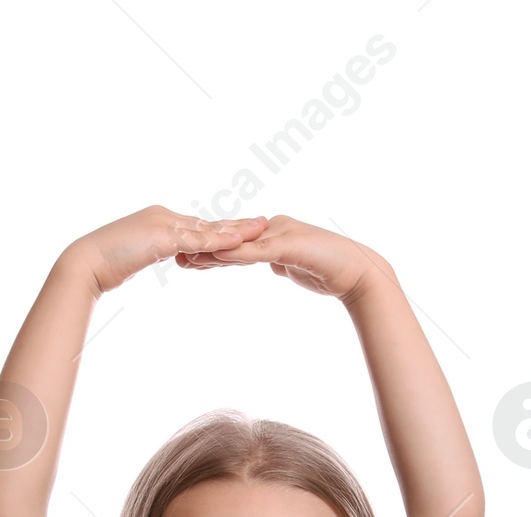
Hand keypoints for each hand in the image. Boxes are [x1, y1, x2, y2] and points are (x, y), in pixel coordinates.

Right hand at [71, 205, 269, 296]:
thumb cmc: (103, 267)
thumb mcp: (136, 259)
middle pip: (208, 223)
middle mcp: (165, 216)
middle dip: (237, 224)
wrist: (84, 264)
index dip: (221, 230)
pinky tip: (240, 240)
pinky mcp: (162, 237)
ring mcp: (164, 224)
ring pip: (207, 229)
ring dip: (237, 228)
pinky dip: (220, 240)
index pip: (197, 227)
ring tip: (263, 227)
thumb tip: (167, 260)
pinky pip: (198, 239)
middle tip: (264, 222)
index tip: (243, 230)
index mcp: (160, 222)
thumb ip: (153, 256)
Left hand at [175, 215, 385, 304]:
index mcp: (272, 234)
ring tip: (185, 257)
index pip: (236, 243)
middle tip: (173, 254)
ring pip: (239, 244)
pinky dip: (234, 256)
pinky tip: (215, 258)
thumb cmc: (331, 272)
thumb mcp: (298, 268)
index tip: (186, 255)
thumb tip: (273, 265)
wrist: (357, 274)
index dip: (211, 249)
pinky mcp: (289, 246)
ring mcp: (280, 234)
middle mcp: (272, 228)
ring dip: (211, 250)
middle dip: (203, 247)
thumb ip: (282, 262)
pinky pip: (255, 253)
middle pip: (232, 239)